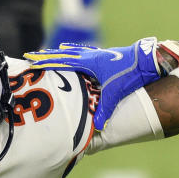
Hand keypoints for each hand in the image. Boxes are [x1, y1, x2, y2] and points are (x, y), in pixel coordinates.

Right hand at [25, 38, 178, 128]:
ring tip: (53, 51)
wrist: (148, 59)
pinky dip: (80, 51)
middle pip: (64, 54)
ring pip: (76, 51)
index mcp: (88, 63)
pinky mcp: (108, 55)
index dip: (44, 61)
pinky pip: (88, 52)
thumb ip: (104, 109)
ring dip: (63, 52)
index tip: (30, 60)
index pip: (61, 61)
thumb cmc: (130, 74)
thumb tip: (96, 127)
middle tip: (32, 55)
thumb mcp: (115, 92)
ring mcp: (99, 54)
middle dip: (48, 55)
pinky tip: (81, 51)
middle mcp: (91, 56)